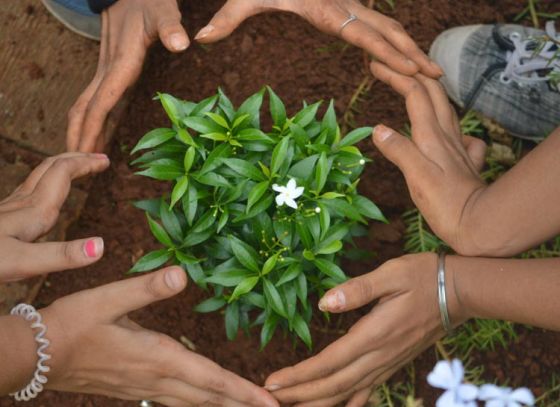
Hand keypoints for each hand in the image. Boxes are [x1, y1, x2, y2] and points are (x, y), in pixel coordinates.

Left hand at [0, 153, 109, 281]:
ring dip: (62, 168)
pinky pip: (30, 192)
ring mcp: (9, 211)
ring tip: (78, 170)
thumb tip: (101, 246)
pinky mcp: (2, 220)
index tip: (107, 160)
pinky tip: (46, 198)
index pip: (62, 172)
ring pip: (39, 178)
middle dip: (76, 158)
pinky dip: (47, 184)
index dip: (85, 163)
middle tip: (99, 158)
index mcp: (34, 212)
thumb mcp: (21, 264)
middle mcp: (22, 206)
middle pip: (51, 168)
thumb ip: (62, 255)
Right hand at [41, 266, 278, 406]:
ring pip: (193, 404)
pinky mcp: (133, 389)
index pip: (211, 379)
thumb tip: (183, 274)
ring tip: (246, 406)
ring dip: (222, 406)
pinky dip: (197, 403)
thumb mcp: (108, 297)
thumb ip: (147, 288)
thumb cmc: (71, 324)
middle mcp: (156, 378)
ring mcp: (144, 388)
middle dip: (242, 404)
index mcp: (157, 357)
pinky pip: (174, 401)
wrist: (35, 355)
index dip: (243, 391)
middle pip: (208, 398)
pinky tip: (201, 400)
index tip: (271, 402)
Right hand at [67, 0, 188, 152]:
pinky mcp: (111, 70)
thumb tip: (181, 44)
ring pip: (86, 106)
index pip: (101, 102)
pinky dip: (94, 121)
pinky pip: (97, 101)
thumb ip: (171, 27)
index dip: (91, 129)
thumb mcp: (162, 12)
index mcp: (121, 64)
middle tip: (77, 169)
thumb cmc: (149, 1)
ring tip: (82, 159)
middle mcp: (108, 71)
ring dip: (82, 132)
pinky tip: (98, 134)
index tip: (83, 154)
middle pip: (85, 109)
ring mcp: (106, 71)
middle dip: (78, 138)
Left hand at [195, 0, 441, 78]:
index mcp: (326, 9)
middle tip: (437, 77)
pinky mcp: (346, 5)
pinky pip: (377, 24)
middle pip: (386, 33)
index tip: (416, 67)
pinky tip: (403, 54)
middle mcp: (344, 7)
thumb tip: (199, 40)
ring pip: (387, 27)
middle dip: (412, 56)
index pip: (366, 35)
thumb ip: (226, 18)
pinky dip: (395, 40)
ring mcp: (349, 5)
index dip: (392, 53)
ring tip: (430, 69)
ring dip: (409, 48)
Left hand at [264, 253, 464, 405]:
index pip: (329, 362)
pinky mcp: (394, 364)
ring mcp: (388, 364)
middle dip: (299, 395)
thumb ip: (357, 290)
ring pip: (348, 394)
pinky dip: (348, 405)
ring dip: (318, 403)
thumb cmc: (423, 276)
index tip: (272, 383)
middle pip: (333, 385)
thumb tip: (324, 303)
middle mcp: (379, 356)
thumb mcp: (390, 274)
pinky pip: (367, 392)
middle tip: (269, 399)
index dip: (299, 376)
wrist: (460, 291)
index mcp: (374, 335)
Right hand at [369, 62, 487, 255]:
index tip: (376, 66)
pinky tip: (449, 133)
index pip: (414, 95)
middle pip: (432, 93)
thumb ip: (399, 150)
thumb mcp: (416, 177)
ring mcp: (458, 149)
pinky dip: (450, 126)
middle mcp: (447, 137)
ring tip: (416, 86)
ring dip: (430, 92)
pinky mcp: (465, 163)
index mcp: (432, 137)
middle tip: (391, 67)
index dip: (396, 77)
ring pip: (446, 110)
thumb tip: (378, 128)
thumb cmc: (446, 204)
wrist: (479, 225)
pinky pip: (460, 136)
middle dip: (412, 75)